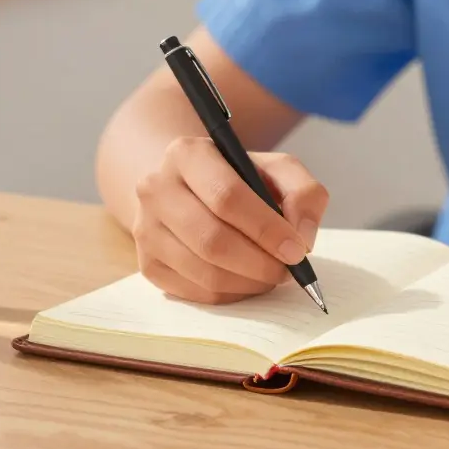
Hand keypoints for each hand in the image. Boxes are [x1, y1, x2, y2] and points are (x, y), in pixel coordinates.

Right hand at [132, 137, 327, 304]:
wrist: (189, 190)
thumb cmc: (239, 179)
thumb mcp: (277, 170)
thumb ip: (303, 193)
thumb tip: (302, 236)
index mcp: (187, 154)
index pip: (227, 197)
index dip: (267, 229)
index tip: (297, 251)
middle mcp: (156, 188)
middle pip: (212, 240)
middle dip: (259, 263)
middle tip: (288, 271)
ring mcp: (145, 228)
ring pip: (203, 272)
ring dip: (248, 283)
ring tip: (271, 275)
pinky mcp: (147, 263)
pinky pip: (194, 292)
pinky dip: (230, 294)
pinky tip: (247, 280)